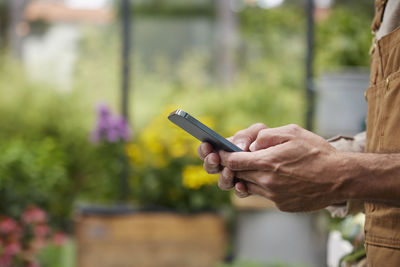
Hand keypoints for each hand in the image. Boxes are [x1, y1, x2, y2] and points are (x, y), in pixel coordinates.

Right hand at [197, 123, 267, 196]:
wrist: (284, 153)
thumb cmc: (266, 139)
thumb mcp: (257, 131)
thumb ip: (246, 135)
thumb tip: (239, 148)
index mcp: (223, 149)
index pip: (206, 150)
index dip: (203, 149)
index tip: (207, 145)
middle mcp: (226, 165)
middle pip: (210, 167)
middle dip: (210, 163)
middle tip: (215, 158)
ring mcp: (236, 178)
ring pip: (223, 183)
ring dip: (224, 177)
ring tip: (230, 171)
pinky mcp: (248, 187)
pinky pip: (240, 192)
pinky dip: (239, 189)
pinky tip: (242, 184)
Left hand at [219, 124, 348, 211]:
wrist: (341, 177)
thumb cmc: (317, 152)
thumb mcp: (292, 133)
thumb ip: (266, 136)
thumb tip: (249, 145)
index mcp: (267, 163)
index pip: (233, 161)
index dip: (223, 156)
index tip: (218, 152)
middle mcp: (267, 182)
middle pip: (238, 175)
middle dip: (233, 166)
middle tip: (233, 158)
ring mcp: (274, 196)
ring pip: (249, 186)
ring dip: (247, 177)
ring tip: (254, 167)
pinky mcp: (282, 205)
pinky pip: (264, 195)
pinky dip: (263, 186)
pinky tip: (274, 177)